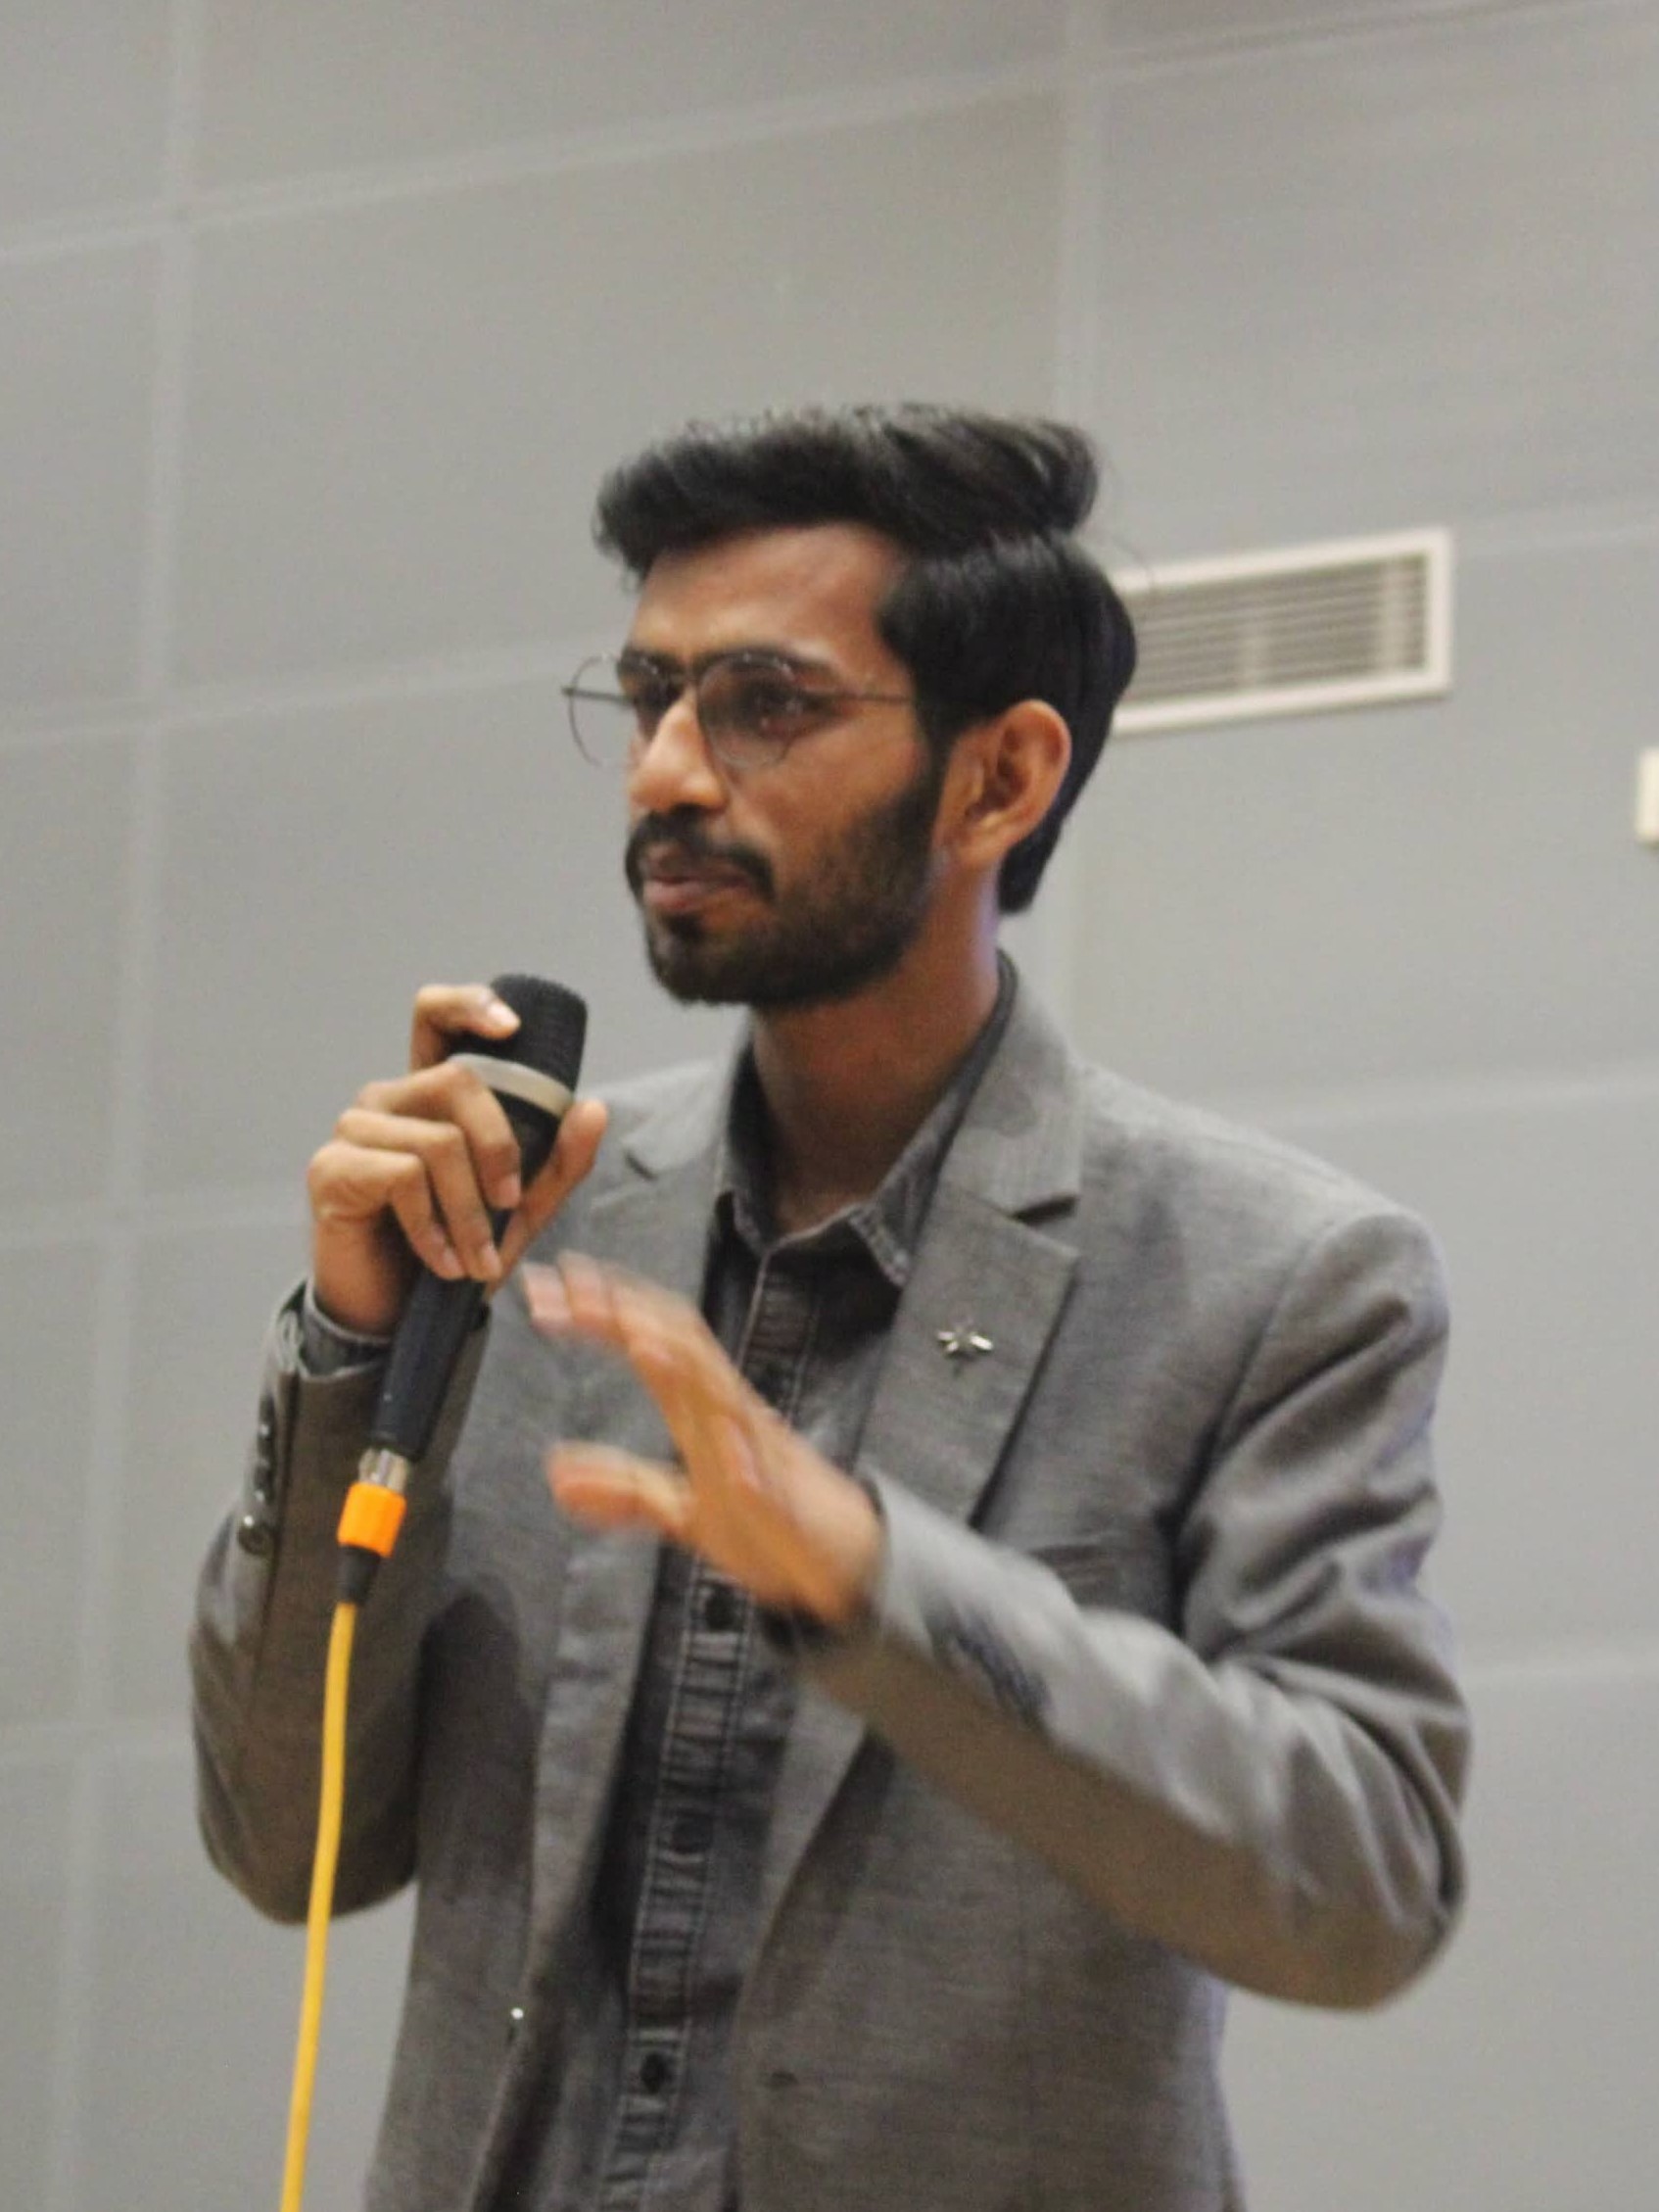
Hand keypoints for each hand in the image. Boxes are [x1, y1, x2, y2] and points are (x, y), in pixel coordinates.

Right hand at [306, 983, 607, 1337]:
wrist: (400, 1317)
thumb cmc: (455, 1251)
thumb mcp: (522, 1209)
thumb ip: (560, 1161)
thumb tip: (593, 1107)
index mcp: (432, 1095)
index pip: (435, 1016)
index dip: (468, 1004)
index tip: (511, 1025)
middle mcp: (389, 1099)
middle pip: (459, 1080)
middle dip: (500, 1148)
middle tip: (511, 1207)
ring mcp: (355, 1130)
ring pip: (438, 1142)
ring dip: (469, 1211)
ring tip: (476, 1258)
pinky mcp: (331, 1168)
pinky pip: (403, 1177)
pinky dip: (434, 1227)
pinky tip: (441, 1261)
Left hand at [527, 1255, 883, 1625]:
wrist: (839, 1560)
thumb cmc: (763, 1523)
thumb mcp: (679, 1510)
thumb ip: (624, 1490)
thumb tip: (556, 1476)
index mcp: (698, 1409)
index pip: (648, 1337)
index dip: (600, 1307)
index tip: (546, 1285)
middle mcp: (727, 1411)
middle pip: (678, 1341)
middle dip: (625, 1311)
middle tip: (567, 1285)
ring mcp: (759, 1450)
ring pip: (722, 1394)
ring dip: (682, 1367)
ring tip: (638, 1342)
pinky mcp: (785, 1501)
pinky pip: (765, 1479)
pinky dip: (744, 1464)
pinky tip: (725, 1465)